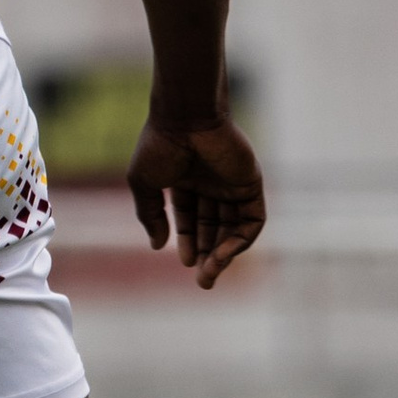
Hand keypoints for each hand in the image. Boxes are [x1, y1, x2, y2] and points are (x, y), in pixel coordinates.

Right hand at [126, 114, 265, 289]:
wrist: (186, 117)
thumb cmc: (160, 145)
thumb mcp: (144, 184)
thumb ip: (151, 215)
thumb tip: (158, 245)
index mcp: (187, 181)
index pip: (192, 219)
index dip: (189, 241)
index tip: (185, 261)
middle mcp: (212, 184)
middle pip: (215, 228)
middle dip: (208, 255)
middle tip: (203, 280)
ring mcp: (232, 185)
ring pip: (234, 228)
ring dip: (224, 254)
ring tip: (211, 272)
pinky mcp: (251, 185)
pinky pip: (252, 221)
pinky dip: (240, 241)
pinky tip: (223, 254)